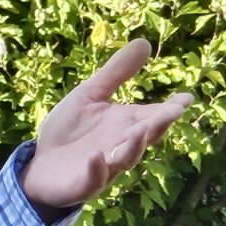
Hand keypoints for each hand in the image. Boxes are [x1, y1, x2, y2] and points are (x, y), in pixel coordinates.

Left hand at [20, 39, 193, 216]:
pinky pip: (94, 178)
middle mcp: (120, 146)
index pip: (152, 116)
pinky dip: (97, 168)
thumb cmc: (69, 130)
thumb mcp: (89, 95)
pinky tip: (97, 157)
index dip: (169, 108)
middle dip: (158, 125)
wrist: (40, 162)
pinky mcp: (84, 183)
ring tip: (140, 132)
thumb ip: (116, 74)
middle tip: (174, 112)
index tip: (186, 98)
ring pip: (124, 159)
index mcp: (125, 125)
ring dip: (133, 147)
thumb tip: (144, 42)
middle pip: (143, 136)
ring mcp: (104, 167)